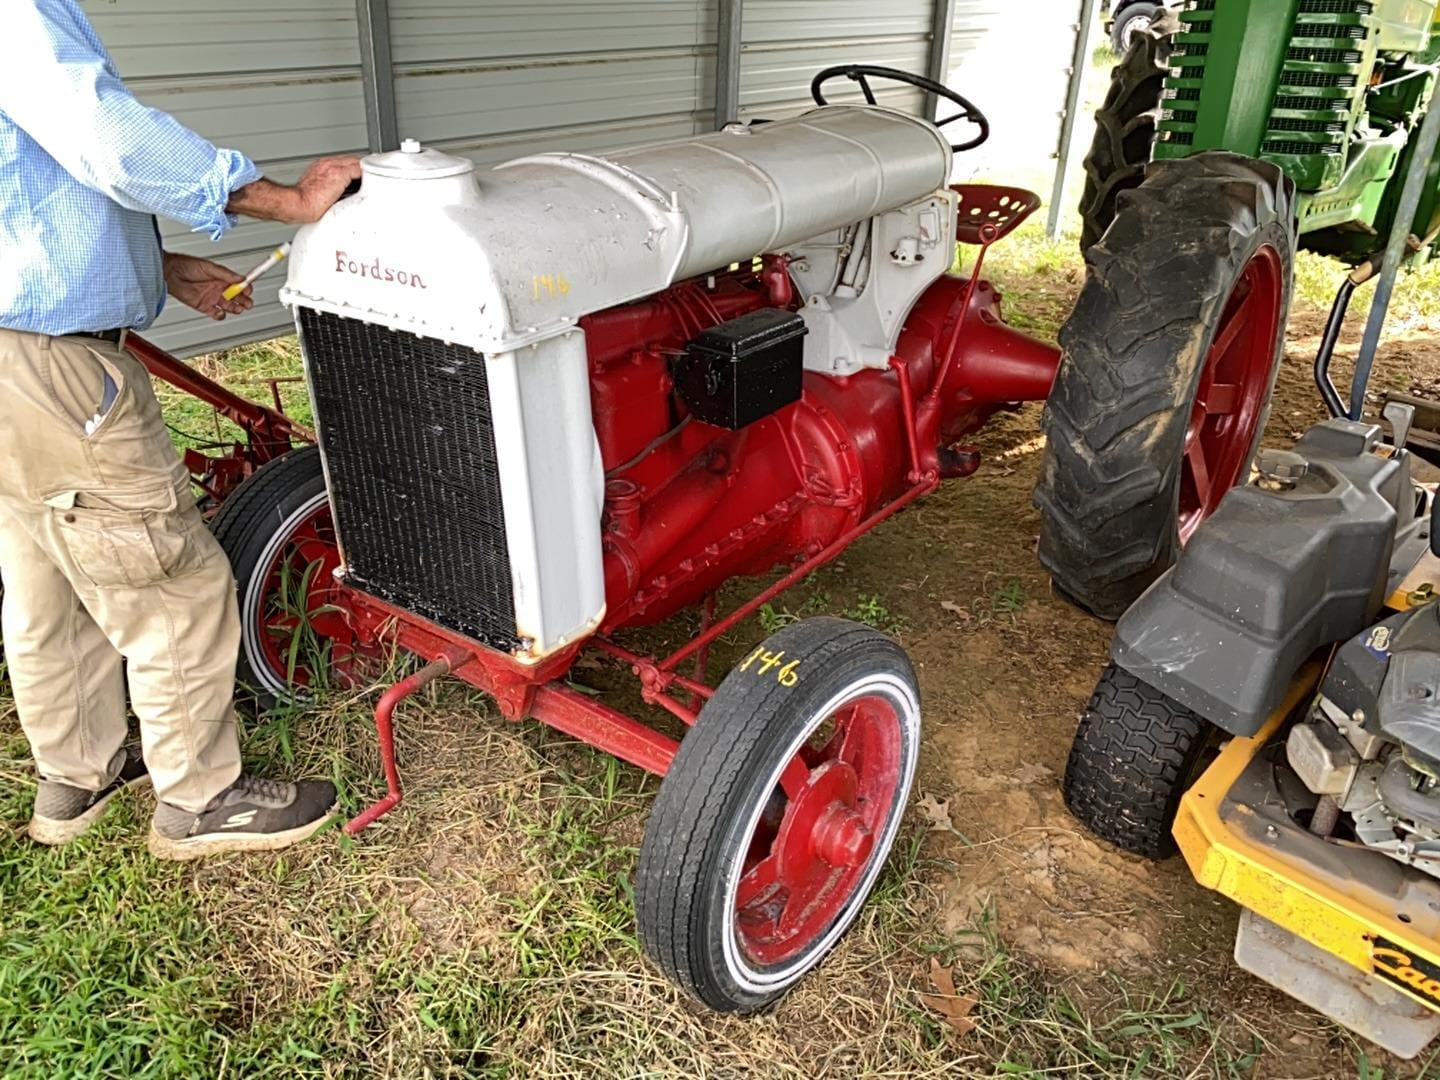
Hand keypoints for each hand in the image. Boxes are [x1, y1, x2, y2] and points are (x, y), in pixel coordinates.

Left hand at [163, 253, 251, 319]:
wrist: (169, 273)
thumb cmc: (186, 265)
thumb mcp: (209, 267)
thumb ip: (225, 274)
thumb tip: (240, 278)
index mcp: (222, 278)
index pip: (239, 284)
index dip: (246, 288)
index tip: (248, 290)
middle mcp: (219, 288)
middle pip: (238, 297)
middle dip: (244, 301)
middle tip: (247, 302)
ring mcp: (212, 298)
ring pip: (230, 306)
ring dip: (236, 308)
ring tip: (238, 308)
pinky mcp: (204, 306)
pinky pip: (217, 314)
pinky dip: (221, 315)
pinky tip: (221, 311)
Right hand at [226, 155, 362, 224]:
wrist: (297, 204)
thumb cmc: (304, 204)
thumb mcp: (318, 194)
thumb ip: (330, 192)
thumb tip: (338, 201)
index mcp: (321, 168)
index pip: (344, 164)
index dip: (355, 170)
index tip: (363, 177)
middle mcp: (326, 164)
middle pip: (352, 161)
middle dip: (363, 169)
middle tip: (375, 177)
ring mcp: (333, 167)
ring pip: (357, 163)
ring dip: (366, 172)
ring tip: (375, 180)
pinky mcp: (339, 173)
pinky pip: (359, 169)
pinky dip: (368, 175)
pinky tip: (374, 182)